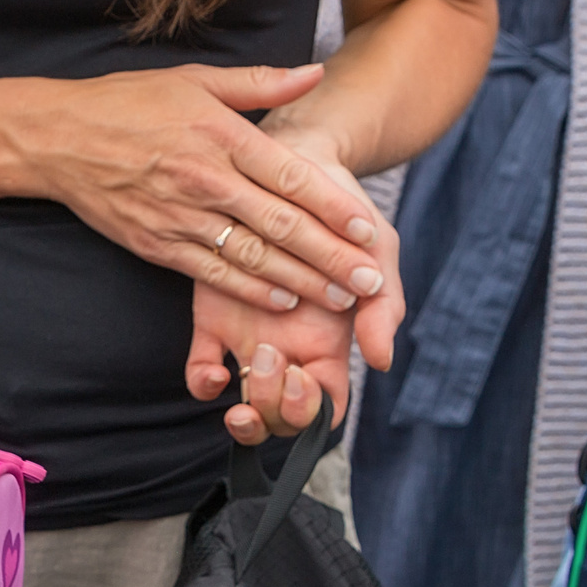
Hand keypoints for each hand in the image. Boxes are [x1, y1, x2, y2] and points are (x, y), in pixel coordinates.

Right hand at [0, 64, 387, 317]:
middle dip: (331, 257)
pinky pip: (211, 272)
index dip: (333, 207)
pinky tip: (283, 299)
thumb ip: (260, 83)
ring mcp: (178, 217)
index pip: (291, 176)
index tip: (368, 229)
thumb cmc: (127, 103)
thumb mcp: (194, 79)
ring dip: (301, 280)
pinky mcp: (155, 243)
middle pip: (281, 226)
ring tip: (340, 297)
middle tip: (370, 280)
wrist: (56, 138)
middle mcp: (204, 180)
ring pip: (252, 256)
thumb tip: (316, 73)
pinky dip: (249, 288)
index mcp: (220, 136)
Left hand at [186, 135, 400, 442]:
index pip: (325, 409)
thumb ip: (384, 306)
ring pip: (243, 407)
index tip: (306, 377)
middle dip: (276, 412)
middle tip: (275, 367)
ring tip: (251, 361)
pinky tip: (213, 373)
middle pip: (281, 419)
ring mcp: (248, 340)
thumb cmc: (343, 214)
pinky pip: (202, 372)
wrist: (293, 167)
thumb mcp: (376, 252)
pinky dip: (204, 383)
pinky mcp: (211, 321)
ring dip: (244, 406)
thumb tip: (380, 363)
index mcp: (330, 345)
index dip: (313, 411)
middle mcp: (288, 351)